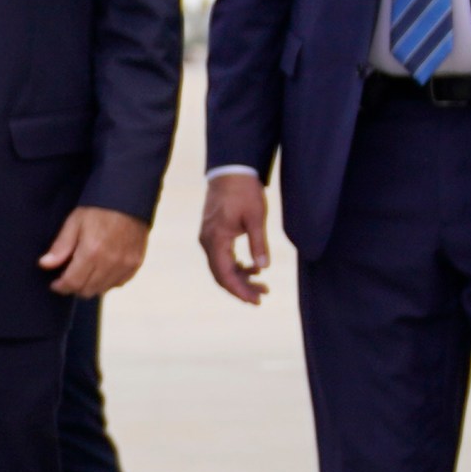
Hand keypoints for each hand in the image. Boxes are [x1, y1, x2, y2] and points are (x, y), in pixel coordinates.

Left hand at [39, 206, 149, 297]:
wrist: (128, 200)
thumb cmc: (98, 209)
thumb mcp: (74, 222)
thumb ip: (61, 246)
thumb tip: (45, 264)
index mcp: (92, 252)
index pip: (73, 282)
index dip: (61, 286)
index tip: (55, 284)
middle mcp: (110, 262)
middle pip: (88, 290)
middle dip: (74, 287)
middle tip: (67, 278)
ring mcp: (125, 265)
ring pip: (103, 289)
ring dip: (90, 286)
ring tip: (83, 273)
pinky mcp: (135, 264)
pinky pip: (118, 283)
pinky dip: (107, 282)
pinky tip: (100, 270)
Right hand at [200, 170, 272, 304]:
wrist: (230, 170)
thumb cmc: (243, 191)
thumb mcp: (256, 217)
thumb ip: (258, 244)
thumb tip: (263, 267)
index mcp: (216, 238)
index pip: (224, 274)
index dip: (240, 291)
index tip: (256, 301)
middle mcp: (207, 240)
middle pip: (221, 274)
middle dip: (241, 288)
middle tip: (263, 296)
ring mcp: (208, 237)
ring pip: (221, 267)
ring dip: (240, 278)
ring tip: (263, 285)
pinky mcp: (213, 233)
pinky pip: (221, 257)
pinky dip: (236, 266)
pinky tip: (254, 267)